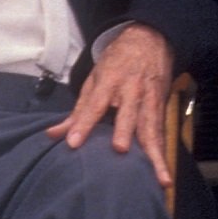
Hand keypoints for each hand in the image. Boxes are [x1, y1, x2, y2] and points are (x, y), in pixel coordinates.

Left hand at [45, 23, 174, 188]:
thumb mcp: (94, 78)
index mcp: (110, 81)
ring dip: (154, 154)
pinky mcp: (162, 110)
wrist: (150, 40)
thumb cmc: (117, 62)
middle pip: (127, 114)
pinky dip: (163, 155)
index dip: (85, 123)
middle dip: (125, 131)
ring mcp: (149, 101)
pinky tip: (165, 176)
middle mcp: (131, 91)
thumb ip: (77, 110)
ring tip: (159, 178)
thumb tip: (53, 134)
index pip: (94, 104)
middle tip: (120, 150)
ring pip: (151, 129)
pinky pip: (161, 135)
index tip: (74, 143)